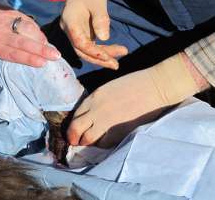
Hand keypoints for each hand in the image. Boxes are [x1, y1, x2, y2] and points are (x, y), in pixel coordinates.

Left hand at [0, 0, 60, 66]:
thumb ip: (4, 51)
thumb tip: (25, 56)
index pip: (13, 54)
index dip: (28, 59)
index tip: (42, 63)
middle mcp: (0, 34)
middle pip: (23, 42)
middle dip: (40, 50)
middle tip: (55, 55)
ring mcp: (7, 22)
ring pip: (27, 30)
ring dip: (40, 39)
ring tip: (49, 46)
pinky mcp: (11, 12)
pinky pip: (27, 21)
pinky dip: (36, 29)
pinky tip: (41, 36)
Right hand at [60, 0, 127, 68]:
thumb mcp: (97, 1)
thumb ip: (100, 19)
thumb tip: (105, 38)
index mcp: (70, 22)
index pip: (80, 42)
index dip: (93, 52)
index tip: (108, 57)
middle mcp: (70, 30)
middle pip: (82, 51)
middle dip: (99, 59)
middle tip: (115, 65)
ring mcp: (75, 33)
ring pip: (87, 50)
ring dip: (103, 55)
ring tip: (121, 56)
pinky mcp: (82, 34)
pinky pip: (91, 46)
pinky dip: (102, 50)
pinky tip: (115, 51)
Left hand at [67, 53, 204, 147]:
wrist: (155, 87)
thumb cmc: (134, 84)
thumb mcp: (108, 89)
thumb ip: (96, 102)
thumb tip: (89, 116)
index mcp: (94, 97)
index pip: (75, 115)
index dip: (72, 125)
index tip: (73, 130)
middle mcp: (96, 109)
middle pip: (75, 128)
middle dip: (73, 137)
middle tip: (75, 141)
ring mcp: (108, 121)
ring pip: (88, 138)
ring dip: (86, 142)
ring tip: (89, 142)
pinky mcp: (120, 131)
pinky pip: (105, 142)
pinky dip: (102, 143)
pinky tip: (105, 140)